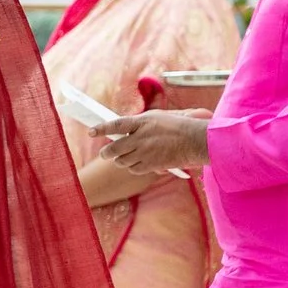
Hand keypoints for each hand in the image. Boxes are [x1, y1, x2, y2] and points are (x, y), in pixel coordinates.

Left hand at [95, 111, 211, 174]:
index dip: (101, 129)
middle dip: (107, 152)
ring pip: (122, 161)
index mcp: (142, 122)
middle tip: (105, 153)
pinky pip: (134, 169)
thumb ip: (139, 124)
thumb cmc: (179, 126)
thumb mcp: (157, 118)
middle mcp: (140, 138)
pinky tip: (140, 162)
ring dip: (122, 160)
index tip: (91, 131)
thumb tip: (123, 130)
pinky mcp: (151, 165)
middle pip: (114, 149)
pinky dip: (134, 167)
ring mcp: (145, 152)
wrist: (196, 140)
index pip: (115, 125)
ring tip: (127, 156)